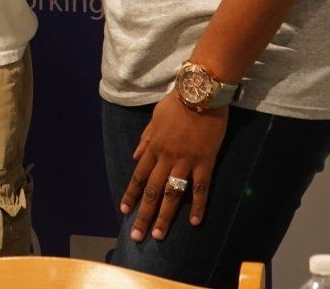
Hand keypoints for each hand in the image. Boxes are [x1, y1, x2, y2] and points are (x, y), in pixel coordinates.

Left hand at [120, 93, 226, 240]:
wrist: (200, 93)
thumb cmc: (177, 103)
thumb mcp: (155, 118)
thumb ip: (145, 139)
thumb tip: (135, 157)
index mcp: (153, 148)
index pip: (138, 176)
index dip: (131, 195)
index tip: (124, 211)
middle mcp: (166, 158)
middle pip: (152, 191)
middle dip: (143, 214)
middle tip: (137, 236)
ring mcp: (185, 161)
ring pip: (172, 194)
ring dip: (164, 216)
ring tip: (158, 235)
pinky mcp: (205, 162)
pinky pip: (200, 188)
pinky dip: (198, 206)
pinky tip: (195, 222)